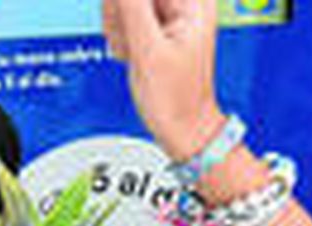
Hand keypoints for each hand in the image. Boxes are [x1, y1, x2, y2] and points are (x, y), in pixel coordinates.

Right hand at [102, 0, 224, 160]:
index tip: (122, 18)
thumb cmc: (176, 99)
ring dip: (118, 27)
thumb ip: (131, 8)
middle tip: (130, 41)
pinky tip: (133, 54)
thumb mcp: (149, 52)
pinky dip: (121, 35)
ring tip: (133, 52)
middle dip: (120, 14)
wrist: (183, 127)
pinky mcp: (156, 24)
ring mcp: (170, 13)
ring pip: (125, 1)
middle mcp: (185, 2)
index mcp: (193, 1)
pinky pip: (125, 16)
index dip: (125, 3)